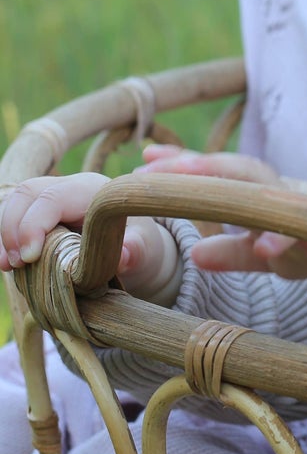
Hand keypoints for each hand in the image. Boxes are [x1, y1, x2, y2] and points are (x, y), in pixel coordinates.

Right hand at [0, 173, 179, 299]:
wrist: (135, 246)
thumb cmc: (139, 245)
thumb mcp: (145, 249)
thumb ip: (136, 250)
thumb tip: (125, 256)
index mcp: (95, 190)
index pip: (54, 197)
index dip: (34, 225)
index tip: (29, 258)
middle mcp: (69, 187)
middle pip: (28, 193)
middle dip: (13, 227)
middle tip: (16, 264)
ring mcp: (51, 197)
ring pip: (15, 202)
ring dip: (4, 234)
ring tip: (7, 265)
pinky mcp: (39, 212)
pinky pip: (13, 215)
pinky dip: (6, 238)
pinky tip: (6, 262)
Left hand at [138, 145, 306, 278]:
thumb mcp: (269, 252)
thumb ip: (234, 252)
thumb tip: (194, 256)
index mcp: (260, 194)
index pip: (216, 176)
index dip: (181, 167)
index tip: (141, 159)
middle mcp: (278, 191)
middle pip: (233, 172)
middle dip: (194, 168)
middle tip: (153, 169)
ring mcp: (304, 206)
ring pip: (264, 192)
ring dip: (232, 188)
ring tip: (193, 187)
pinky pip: (306, 230)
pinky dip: (287, 237)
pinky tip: (267, 247)